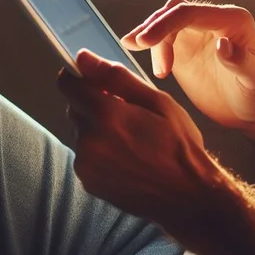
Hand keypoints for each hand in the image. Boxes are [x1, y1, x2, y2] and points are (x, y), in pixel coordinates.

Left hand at [57, 49, 217, 225]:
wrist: (187, 196)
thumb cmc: (178, 145)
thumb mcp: (157, 101)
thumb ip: (115, 77)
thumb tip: (83, 57)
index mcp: (105, 115)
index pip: (67, 84)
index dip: (79, 76)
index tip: (95, 79)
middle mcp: (89, 140)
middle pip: (74, 107)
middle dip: (94, 103)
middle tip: (128, 112)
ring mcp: (86, 165)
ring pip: (81, 131)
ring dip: (97, 128)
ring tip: (132, 138)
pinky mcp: (88, 182)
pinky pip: (86, 155)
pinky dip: (99, 151)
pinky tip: (127, 156)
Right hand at [121, 0, 254, 127]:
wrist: (247, 109)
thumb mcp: (252, 82)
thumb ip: (240, 62)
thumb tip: (221, 44)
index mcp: (233, 20)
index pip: (192, 13)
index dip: (165, 24)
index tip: (145, 41)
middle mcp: (215, 19)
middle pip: (176, 10)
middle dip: (154, 25)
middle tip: (136, 44)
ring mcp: (198, 30)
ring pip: (166, 18)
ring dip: (149, 32)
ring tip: (131, 47)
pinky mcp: (185, 44)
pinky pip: (162, 34)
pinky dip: (149, 42)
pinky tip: (134, 49)